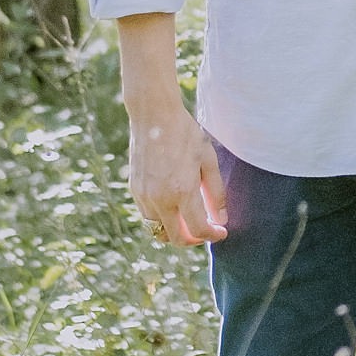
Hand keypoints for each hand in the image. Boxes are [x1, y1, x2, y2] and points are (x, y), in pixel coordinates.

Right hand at [127, 103, 227, 246]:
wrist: (154, 115)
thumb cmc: (185, 134)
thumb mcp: (208, 160)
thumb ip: (216, 193)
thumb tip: (221, 220)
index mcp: (182, 191)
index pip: (198, 230)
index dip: (212, 236)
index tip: (221, 232)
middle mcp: (160, 199)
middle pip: (176, 239)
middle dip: (194, 240)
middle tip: (206, 230)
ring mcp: (144, 196)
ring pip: (159, 231)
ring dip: (175, 231)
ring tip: (189, 220)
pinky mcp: (134, 190)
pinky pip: (148, 216)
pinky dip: (162, 219)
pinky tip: (174, 205)